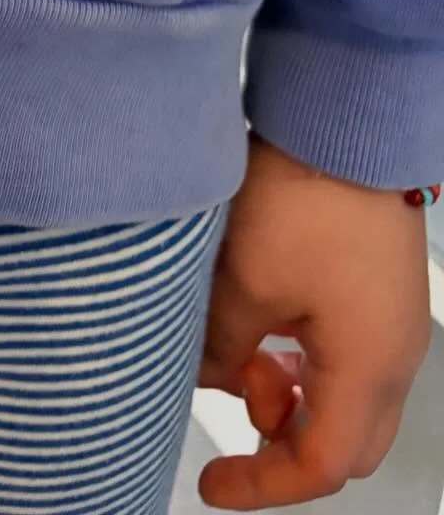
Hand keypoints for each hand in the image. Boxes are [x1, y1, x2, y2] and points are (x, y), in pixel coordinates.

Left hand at [196, 134, 431, 507]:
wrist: (347, 120)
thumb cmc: (303, 201)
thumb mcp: (243, 281)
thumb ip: (219, 346)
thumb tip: (203, 377)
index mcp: (368, 369)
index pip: (319, 464)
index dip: (262, 485)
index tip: (212, 484)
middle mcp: (395, 356)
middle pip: (345, 441)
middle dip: (284, 440)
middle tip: (232, 400)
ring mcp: (393, 320)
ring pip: (346, 396)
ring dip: (292, 393)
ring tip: (243, 348)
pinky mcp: (380, 287)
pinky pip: (346, 351)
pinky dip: (304, 356)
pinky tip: (263, 319)